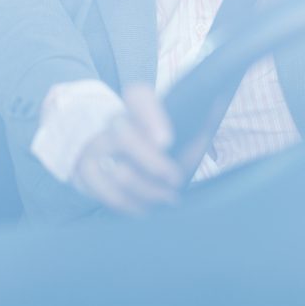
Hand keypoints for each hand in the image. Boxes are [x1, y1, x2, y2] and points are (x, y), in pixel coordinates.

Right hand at [72, 84, 184, 214]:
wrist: (103, 143)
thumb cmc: (152, 137)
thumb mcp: (172, 123)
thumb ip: (196, 118)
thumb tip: (218, 101)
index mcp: (135, 105)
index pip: (138, 97)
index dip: (151, 117)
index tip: (166, 140)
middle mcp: (111, 122)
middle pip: (124, 137)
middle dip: (153, 164)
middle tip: (176, 180)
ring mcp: (95, 147)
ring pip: (119, 173)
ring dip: (148, 191)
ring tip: (168, 199)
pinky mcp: (86, 172)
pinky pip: (109, 195)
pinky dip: (132, 206)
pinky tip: (147, 208)